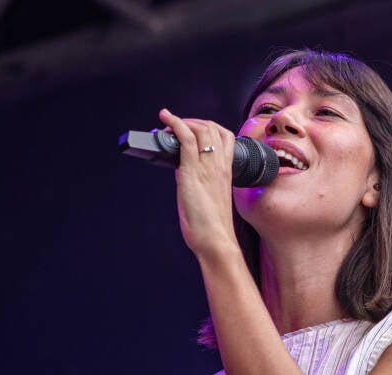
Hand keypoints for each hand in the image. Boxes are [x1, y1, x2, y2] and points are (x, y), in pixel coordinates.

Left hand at [158, 108, 240, 259]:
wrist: (214, 239)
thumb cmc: (211, 226)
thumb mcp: (208, 198)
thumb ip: (198, 180)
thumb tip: (181, 168)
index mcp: (226, 171)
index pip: (225, 137)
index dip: (210, 127)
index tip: (195, 127)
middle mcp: (219, 165)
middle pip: (212, 128)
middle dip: (193, 121)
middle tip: (178, 125)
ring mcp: (207, 167)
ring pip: (201, 129)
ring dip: (183, 121)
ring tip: (170, 122)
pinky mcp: (192, 171)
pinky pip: (186, 139)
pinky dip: (175, 124)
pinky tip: (166, 118)